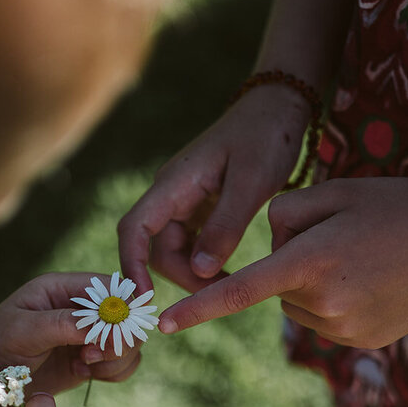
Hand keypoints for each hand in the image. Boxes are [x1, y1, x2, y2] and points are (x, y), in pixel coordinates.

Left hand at [0, 272, 143, 395]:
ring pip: (129, 342)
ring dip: (116, 358)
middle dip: (119, 339)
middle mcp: (80, 308)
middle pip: (128, 315)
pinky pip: (121, 363)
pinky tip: (85, 375)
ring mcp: (87, 335)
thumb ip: (63, 323)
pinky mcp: (88, 359)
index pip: (111, 287)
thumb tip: (105, 320)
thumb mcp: (23, 331)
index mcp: (63, 288)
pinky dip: (114, 372)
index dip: (122, 310)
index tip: (109, 336)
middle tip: (90, 357)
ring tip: (85, 367)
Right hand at [117, 85, 310, 294]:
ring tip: (230, 286)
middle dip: (182, 277)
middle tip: (221, 296)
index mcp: (173, 184)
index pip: (133, 229)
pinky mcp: (198, 207)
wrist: (276, 108)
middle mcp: (170, 194)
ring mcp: (182, 201)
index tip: (143, 298)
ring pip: (173, 251)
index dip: (131, 265)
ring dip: (195, 274)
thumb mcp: (252, 183)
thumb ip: (225, 226)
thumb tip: (199, 270)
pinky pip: (190, 244)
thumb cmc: (266, 137)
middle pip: (156, 249)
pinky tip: (227, 273)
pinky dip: (204, 263)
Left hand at [158, 178, 407, 347]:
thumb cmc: (398, 206)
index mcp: (310, 262)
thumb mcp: (334, 191)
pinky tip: (373, 280)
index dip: (197, 309)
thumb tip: (266, 250)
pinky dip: (336, 302)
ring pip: (299, 305)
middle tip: (341, 238)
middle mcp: (324, 304)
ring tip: (363, 258)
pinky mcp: (362, 342)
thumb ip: (282, 214)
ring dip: (313, 284)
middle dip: (291, 263)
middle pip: (275, 286)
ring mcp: (345, 329)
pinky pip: (325, 320)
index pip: (239, 290)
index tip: (163, 325)